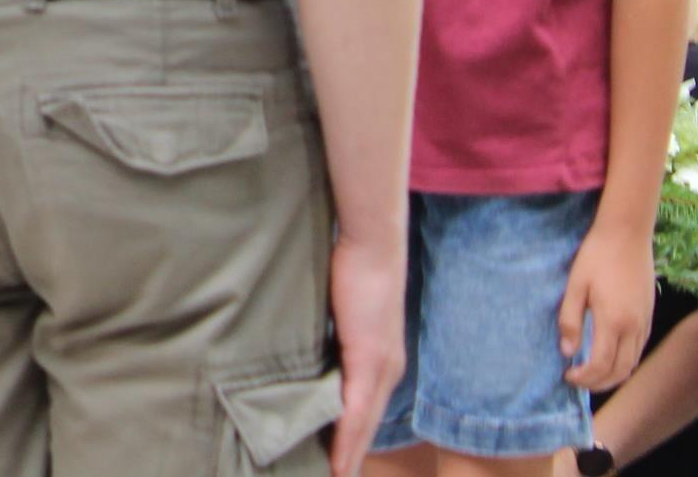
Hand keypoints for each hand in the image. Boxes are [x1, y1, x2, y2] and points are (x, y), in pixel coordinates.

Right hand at [326, 230, 406, 476]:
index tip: (338, 463)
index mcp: (383, 359)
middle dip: (353, 456)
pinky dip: (346, 439)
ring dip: (349, 456)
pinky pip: (356, 410)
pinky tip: (338, 461)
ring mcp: (381, 367)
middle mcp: (389, 370)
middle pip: (369, 427)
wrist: (372, 243)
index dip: (354, 439)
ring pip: (364, 426)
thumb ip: (332, 332)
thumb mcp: (342, 308)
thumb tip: (308, 346)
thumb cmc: (353, 265)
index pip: (368, 410)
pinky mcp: (368, 359)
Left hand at [560, 223, 652, 392]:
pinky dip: (625, 362)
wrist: (627, 234)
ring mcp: (645, 322)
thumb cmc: (596, 256)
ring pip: (633, 364)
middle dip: (598, 383)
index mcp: (613, 321)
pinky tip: (609, 356)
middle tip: (578, 381)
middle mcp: (634, 327)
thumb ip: (570, 319)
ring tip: (591, 374)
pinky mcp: (649, 316)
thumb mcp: (575, 285)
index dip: (584, 377)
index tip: (568, 376)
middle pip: (620, 371)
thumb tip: (567, 351)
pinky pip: (640, 350)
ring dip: (613, 376)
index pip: (601, 365)